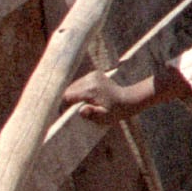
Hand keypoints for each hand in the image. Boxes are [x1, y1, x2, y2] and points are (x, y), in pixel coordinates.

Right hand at [59, 65, 180, 123]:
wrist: (128, 99)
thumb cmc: (115, 111)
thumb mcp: (104, 117)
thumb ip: (91, 114)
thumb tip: (81, 110)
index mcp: (91, 90)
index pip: (68, 96)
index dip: (63, 105)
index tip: (63, 113)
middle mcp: (90, 79)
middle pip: (69, 89)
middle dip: (68, 100)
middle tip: (69, 110)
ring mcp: (93, 75)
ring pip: (74, 85)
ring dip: (73, 94)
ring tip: (78, 104)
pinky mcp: (94, 73)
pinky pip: (80, 82)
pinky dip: (80, 89)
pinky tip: (86, 96)